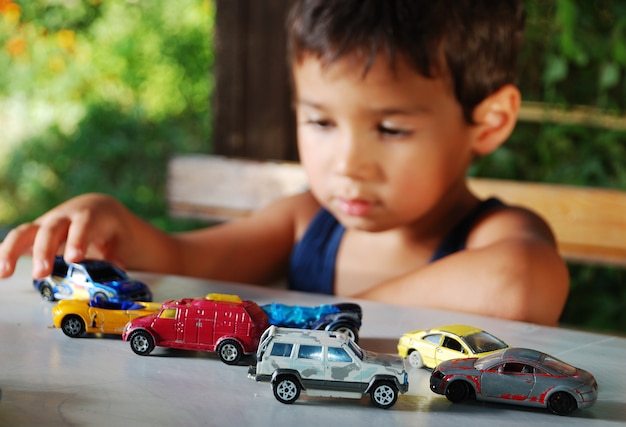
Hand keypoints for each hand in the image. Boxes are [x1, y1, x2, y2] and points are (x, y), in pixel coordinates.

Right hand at [0, 193, 135, 278]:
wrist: (95, 209)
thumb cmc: (108, 226)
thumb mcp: (118, 236)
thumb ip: (116, 252)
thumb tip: (115, 268)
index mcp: (88, 214)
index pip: (82, 225)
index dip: (77, 240)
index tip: (74, 259)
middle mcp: (62, 217)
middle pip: (50, 229)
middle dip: (44, 251)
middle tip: (42, 273)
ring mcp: (45, 225)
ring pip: (25, 232)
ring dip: (11, 251)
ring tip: (4, 273)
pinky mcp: (33, 235)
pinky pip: (15, 241)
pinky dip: (2, 252)